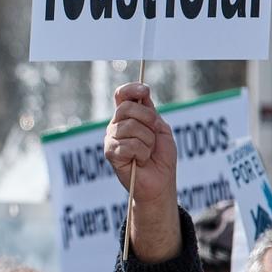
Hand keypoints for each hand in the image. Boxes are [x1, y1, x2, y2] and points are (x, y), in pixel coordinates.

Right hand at [102, 82, 177, 204]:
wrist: (160, 182)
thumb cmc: (161, 157)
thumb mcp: (160, 129)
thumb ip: (150, 112)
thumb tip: (142, 93)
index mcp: (127, 117)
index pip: (122, 95)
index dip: (131, 89)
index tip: (145, 91)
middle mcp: (116, 125)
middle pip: (127, 107)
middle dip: (148, 119)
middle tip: (154, 135)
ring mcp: (111, 139)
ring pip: (131, 127)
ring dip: (147, 141)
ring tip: (147, 152)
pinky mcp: (110, 153)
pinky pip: (130, 144)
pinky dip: (142, 153)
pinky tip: (140, 160)